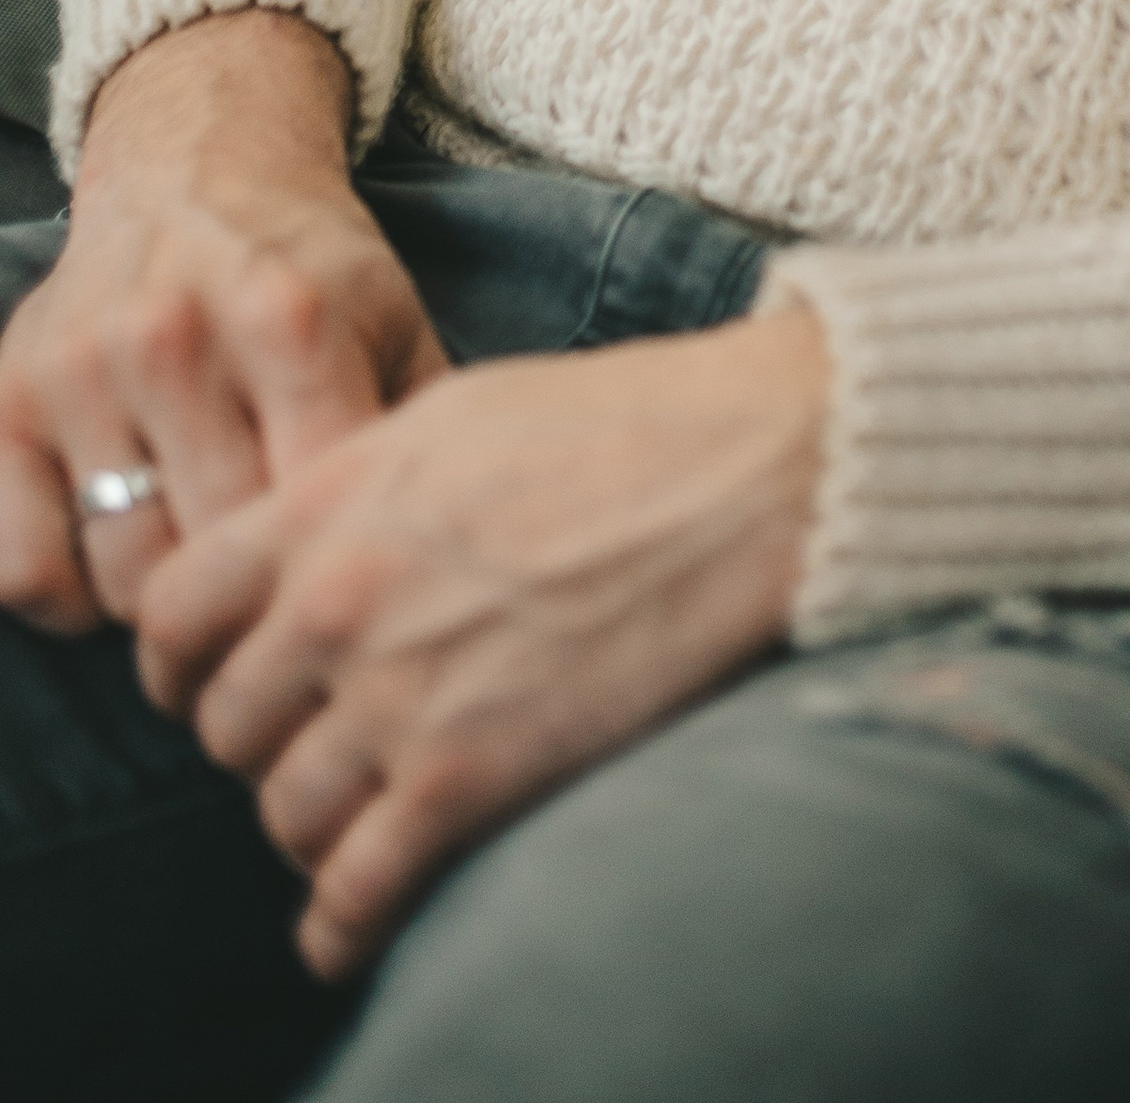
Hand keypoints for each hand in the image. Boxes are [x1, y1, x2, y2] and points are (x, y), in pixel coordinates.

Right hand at [0, 12, 443, 634]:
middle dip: (263, 601)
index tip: (356, 600)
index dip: (341, 574)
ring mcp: (83, 372)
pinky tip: (120, 569)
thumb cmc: (310, 270)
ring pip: (128, 576)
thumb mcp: (392, 318)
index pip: (314, 507)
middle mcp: (177, 340)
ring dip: (174, 606)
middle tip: (283, 610)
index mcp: (291, 319)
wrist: (195, 168)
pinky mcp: (8, 401)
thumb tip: (446, 553)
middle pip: (222, 556)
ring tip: (212, 583)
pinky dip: (71, 601)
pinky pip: (23, 567)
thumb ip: (421, 425)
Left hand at [136, 306, 826, 978]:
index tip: (205, 683)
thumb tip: (321, 544)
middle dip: (260, 745)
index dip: (177, 663)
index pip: (174, 611)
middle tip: (306, 746)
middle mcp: (340, 604)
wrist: (746, 469)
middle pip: (228, 725)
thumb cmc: (625, 420)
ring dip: (310, 828)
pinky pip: (359, 888)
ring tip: (352, 822)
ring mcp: (401, 696)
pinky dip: (341, 923)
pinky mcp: (471, 777)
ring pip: (286, 812)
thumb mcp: (457, 410)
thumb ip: (362, 484)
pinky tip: (347, 928)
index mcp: (328, 502)